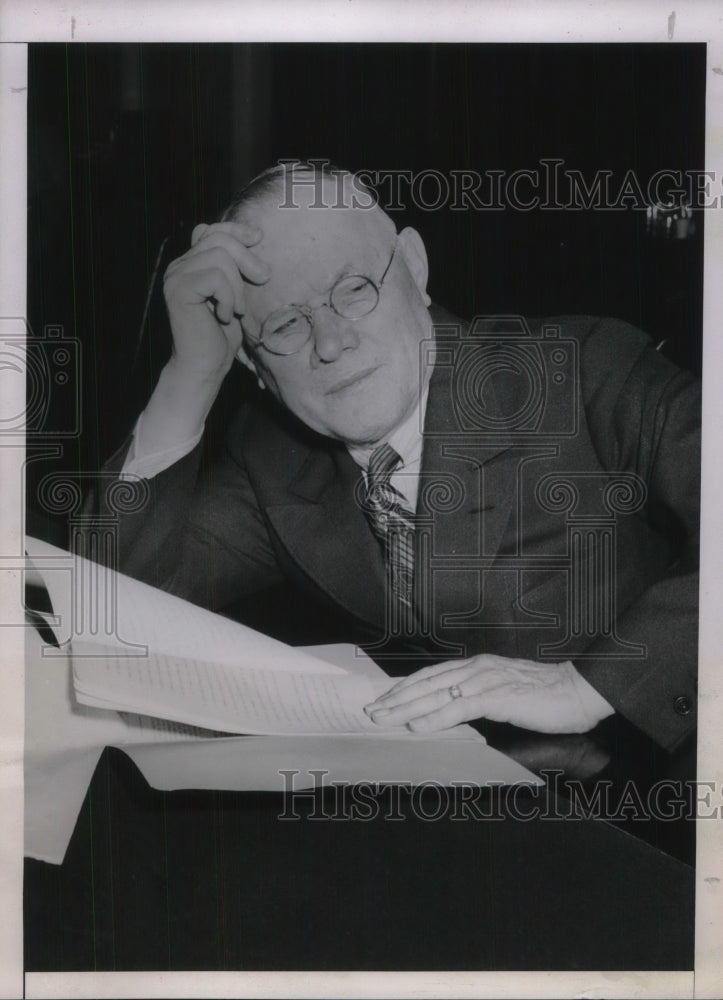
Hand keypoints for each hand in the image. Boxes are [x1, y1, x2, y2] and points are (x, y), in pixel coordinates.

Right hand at [162, 220, 269, 384]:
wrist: (205, 366)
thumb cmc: (222, 336)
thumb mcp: (235, 294)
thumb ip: (236, 268)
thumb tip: (254, 236)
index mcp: (190, 265)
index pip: (209, 230)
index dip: (235, 230)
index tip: (259, 238)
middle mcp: (178, 267)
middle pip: (218, 239)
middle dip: (246, 258)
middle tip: (263, 280)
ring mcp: (175, 277)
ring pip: (218, 257)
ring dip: (237, 286)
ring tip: (236, 310)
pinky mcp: (178, 291)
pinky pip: (214, 277)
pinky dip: (227, 297)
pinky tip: (224, 316)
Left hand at [364, 655, 611, 734]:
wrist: (579, 691)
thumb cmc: (546, 695)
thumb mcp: (505, 691)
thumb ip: (479, 695)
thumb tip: (455, 708)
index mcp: (477, 666)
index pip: (431, 676)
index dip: (405, 688)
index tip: (383, 699)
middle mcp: (476, 669)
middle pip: (426, 683)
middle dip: (396, 698)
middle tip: (371, 711)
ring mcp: (485, 681)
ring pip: (436, 695)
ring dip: (406, 708)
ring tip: (384, 719)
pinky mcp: (497, 698)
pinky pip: (458, 708)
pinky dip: (434, 718)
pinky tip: (417, 727)